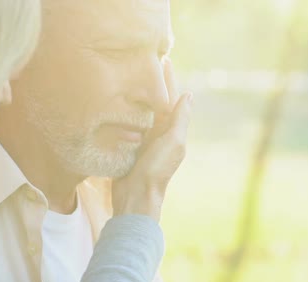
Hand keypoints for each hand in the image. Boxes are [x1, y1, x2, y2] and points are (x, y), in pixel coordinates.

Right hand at [112, 59, 191, 220]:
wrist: (136, 197)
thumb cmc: (156, 170)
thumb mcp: (173, 143)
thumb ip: (180, 119)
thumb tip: (188, 95)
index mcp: (171, 129)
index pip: (170, 98)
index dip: (168, 79)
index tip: (164, 59)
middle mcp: (159, 133)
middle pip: (156, 102)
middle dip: (153, 84)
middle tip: (145, 63)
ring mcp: (144, 140)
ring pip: (142, 112)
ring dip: (138, 96)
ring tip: (131, 78)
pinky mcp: (129, 147)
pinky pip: (129, 125)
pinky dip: (126, 112)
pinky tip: (119, 104)